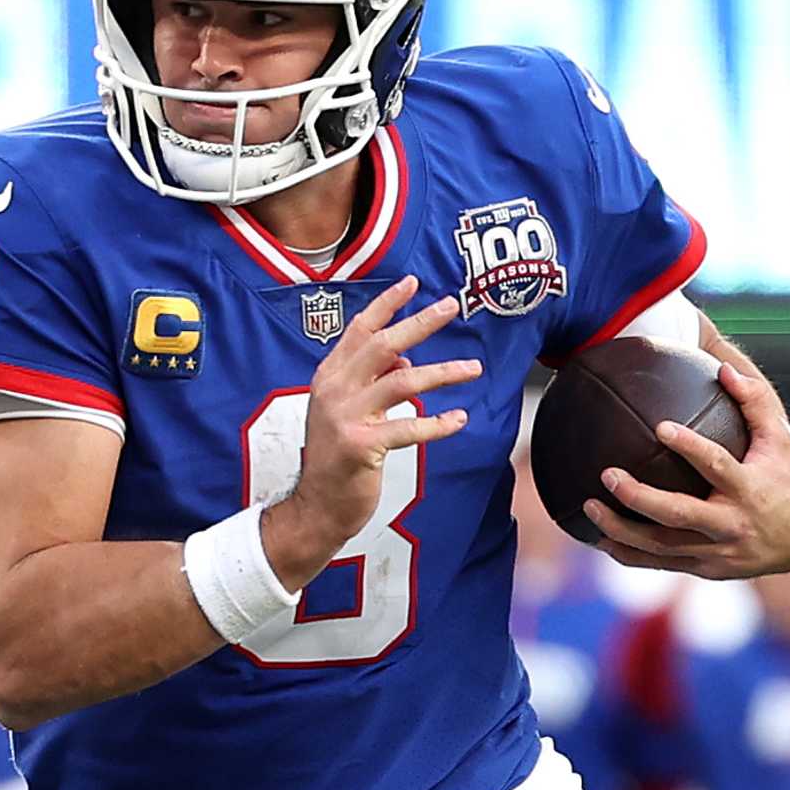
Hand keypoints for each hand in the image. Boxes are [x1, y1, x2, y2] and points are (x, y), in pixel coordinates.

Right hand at [261, 275, 481, 588]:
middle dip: (420, 323)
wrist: (316, 506)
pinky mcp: (361, 446)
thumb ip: (370, 381)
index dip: (387, 304)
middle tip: (451, 307)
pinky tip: (459, 419)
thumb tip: (403, 359)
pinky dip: (438, 423)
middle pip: (383, 345)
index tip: (414, 283)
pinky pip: (409, 427)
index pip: (360, 330)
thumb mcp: (347, 411)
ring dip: (442, 372)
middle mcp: (334, 390)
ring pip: (402, 381)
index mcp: (330, 376)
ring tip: (473, 368)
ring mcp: (345, 417)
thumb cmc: (337, 459)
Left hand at [582, 357, 789, 579]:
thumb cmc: (787, 478)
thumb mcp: (780, 439)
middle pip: (680, 515)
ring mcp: (718, 552)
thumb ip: (755, 401)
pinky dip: (630, 554)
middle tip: (607, 475)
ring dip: (622, 530)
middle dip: (640, 498)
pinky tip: (600, 539)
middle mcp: (732, 524)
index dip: (690, 448)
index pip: (717, 466)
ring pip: (662, 546)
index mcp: (750, 489)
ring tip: (588, 507)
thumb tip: (723, 368)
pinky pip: (661, 564)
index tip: (660, 428)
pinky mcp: (707, 570)